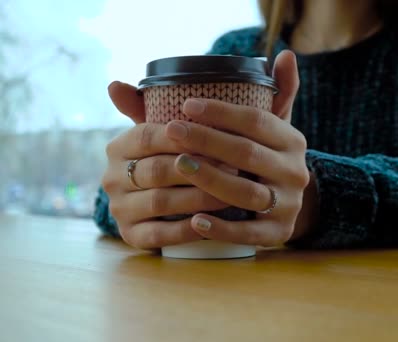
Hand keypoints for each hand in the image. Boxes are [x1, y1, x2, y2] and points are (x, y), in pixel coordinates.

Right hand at [101, 82, 229, 248]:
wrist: (157, 205)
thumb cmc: (171, 158)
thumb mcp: (164, 133)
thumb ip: (151, 106)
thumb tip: (114, 84)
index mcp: (118, 147)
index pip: (147, 136)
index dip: (183, 136)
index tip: (219, 135)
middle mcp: (112, 178)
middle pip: (157, 170)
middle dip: (199, 168)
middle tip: (235, 166)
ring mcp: (120, 209)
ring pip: (161, 202)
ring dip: (199, 197)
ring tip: (232, 192)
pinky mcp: (131, 236)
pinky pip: (160, 235)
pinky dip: (188, 229)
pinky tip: (213, 222)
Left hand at [167, 50, 318, 245]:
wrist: (291, 203)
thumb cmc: (265, 158)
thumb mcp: (271, 128)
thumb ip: (272, 92)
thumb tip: (286, 53)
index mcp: (292, 140)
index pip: (257, 121)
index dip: (222, 111)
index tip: (186, 104)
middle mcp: (295, 171)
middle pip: (248, 153)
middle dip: (207, 140)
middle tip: (171, 130)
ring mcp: (288, 204)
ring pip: (247, 193)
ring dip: (210, 179)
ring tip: (177, 166)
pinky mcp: (279, 234)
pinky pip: (248, 233)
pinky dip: (221, 228)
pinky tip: (194, 220)